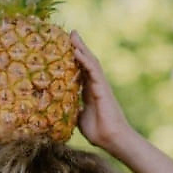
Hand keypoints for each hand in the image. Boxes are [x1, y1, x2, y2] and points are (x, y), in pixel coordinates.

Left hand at [72, 31, 129, 149]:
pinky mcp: (102, 88)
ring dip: (82, 48)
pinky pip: (93, 71)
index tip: (65, 48)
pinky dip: (84, 60)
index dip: (74, 59)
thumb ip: (73, 110)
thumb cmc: (99, 132)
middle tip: (70, 33)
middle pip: (86, 62)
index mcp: (89, 92)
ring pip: (91, 62)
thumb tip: (60, 109)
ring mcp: (100, 85)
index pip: (80, 71)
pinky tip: (77, 51)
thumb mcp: (79, 118)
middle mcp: (95, 85)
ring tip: (73, 35)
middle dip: (79, 47)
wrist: (111, 139)